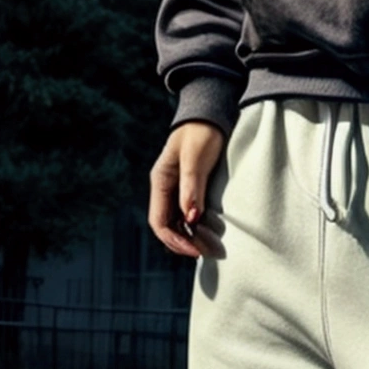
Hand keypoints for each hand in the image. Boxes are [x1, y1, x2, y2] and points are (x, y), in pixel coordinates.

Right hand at [149, 122, 227, 257]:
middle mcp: (165, 188)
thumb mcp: (195, 160)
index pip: (159, 221)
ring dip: (190, 237)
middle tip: (205, 252)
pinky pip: (188, 214)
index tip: (195, 249)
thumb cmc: (202, 133)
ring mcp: (176, 189)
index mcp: (160, 182)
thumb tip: (191, 219)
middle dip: (183, 242)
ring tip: (209, 247)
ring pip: (177, 222)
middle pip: (167, 226)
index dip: (175, 240)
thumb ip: (192, 188)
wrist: (210, 115)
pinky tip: (209, 232)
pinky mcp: (190, 187)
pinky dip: (196, 227)